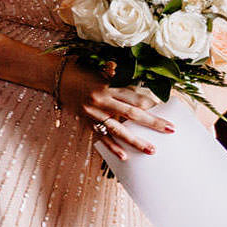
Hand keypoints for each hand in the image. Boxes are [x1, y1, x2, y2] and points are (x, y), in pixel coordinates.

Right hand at [57, 62, 172, 159]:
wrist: (55, 77)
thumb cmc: (80, 71)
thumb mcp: (100, 70)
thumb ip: (120, 76)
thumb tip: (140, 80)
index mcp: (107, 86)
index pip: (134, 97)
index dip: (151, 104)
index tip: (164, 109)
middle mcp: (101, 101)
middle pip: (132, 114)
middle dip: (153, 122)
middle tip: (170, 129)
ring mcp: (93, 113)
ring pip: (118, 129)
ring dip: (136, 141)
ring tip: (151, 150)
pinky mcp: (86, 121)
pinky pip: (101, 136)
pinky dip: (112, 147)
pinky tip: (124, 156)